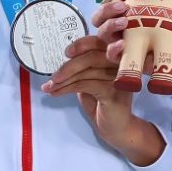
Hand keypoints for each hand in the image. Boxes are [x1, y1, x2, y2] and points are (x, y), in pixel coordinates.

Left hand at [42, 36, 163, 165]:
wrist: (115, 128)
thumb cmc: (102, 102)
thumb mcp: (90, 80)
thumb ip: (84, 66)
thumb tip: (65, 57)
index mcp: (117, 57)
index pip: (99, 41)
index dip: (82, 44)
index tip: (67, 52)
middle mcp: (122, 64)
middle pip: (92, 55)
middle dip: (69, 65)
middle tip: (53, 77)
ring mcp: (119, 78)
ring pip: (87, 71)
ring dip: (64, 79)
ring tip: (49, 87)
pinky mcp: (114, 92)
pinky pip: (87, 84)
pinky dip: (68, 88)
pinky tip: (57, 93)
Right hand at [92, 0, 171, 113]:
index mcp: (143, 7)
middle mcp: (132, 23)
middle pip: (106, 12)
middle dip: (108, 6)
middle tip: (123, 6)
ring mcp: (130, 42)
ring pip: (104, 32)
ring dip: (109, 24)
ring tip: (124, 21)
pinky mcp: (132, 60)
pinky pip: (113, 56)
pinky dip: (112, 49)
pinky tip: (121, 44)